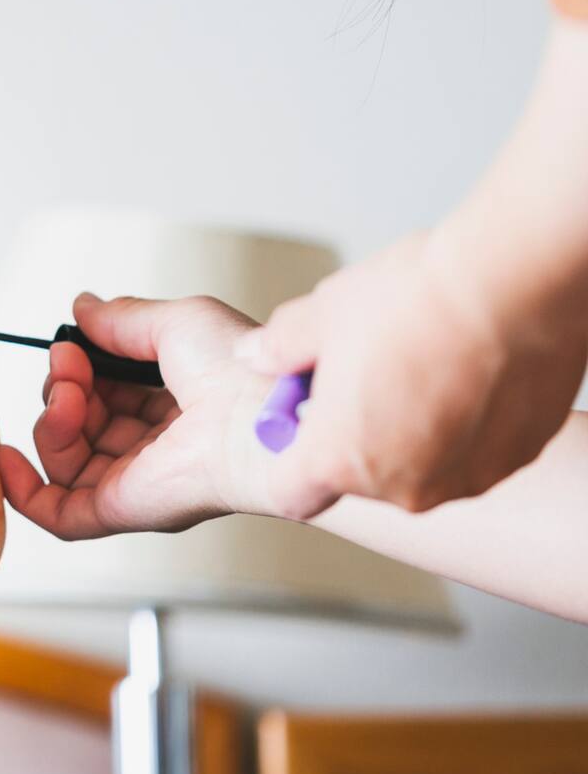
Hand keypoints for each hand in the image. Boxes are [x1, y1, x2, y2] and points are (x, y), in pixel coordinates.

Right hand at [0, 294, 271, 539]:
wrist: (257, 415)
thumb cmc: (238, 368)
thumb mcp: (175, 321)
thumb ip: (122, 319)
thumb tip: (82, 309)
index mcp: (174, 405)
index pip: (105, 393)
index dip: (80, 368)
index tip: (73, 344)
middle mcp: (154, 447)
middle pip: (80, 424)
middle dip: (62, 387)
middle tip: (68, 362)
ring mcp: (135, 480)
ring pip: (64, 459)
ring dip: (48, 420)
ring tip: (66, 393)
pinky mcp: (120, 509)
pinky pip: (57, 513)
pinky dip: (23, 490)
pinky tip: (8, 454)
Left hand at [238, 232, 587, 518]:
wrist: (512, 280)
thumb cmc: (412, 301)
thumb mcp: (322, 316)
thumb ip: (279, 348)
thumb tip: (256, 355)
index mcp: (338, 461)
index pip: (293, 493)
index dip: (289, 458)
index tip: (300, 420)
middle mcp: (402, 488)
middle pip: (361, 476)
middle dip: (356, 433)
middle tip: (366, 374)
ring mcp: (465, 478)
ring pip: (422, 466)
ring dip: (414, 431)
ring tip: (424, 363)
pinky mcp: (516, 457)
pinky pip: (475, 451)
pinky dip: (467, 424)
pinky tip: (470, 371)